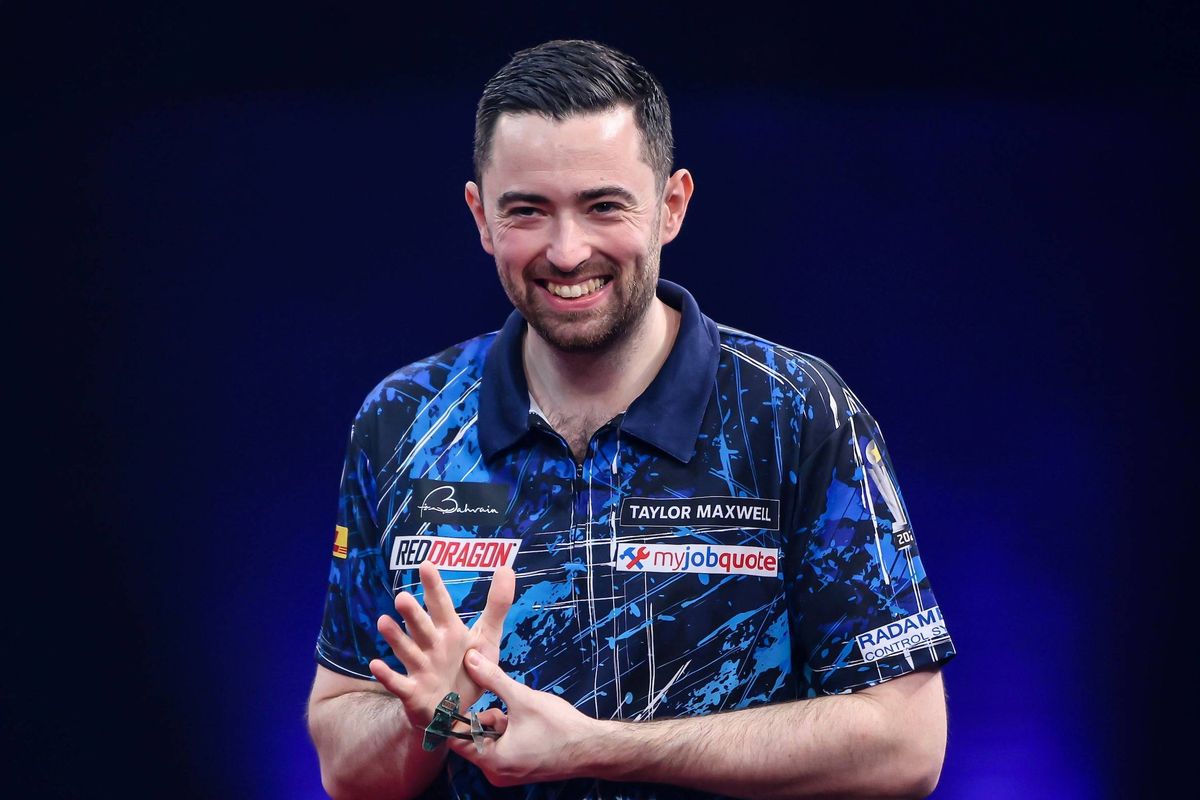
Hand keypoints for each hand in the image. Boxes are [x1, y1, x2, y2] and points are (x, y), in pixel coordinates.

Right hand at [369, 562, 514, 729]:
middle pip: (421, 626)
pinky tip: (375, 665)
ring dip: (396, 638)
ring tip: (383, 621)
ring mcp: (420, 667)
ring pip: (407, 650)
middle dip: (413, 613)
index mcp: (449, 630)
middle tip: (402, 597)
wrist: (453, 711)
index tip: (426, 564)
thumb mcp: (487, 637)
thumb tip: (506, 568)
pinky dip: (387, 675)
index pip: (441, 604)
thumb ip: (497, 605)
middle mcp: (431, 645)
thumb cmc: (469, 667)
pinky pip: (398, 683)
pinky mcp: (413, 692)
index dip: (434, 586)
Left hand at [447, 649, 604, 785]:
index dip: (456, 717)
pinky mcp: (519, 770)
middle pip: (473, 740)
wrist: (591, 748)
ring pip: (489, 742)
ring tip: (522, 716)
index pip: (455, 741)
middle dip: (486, 719)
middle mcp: (496, 773)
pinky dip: (509, 734)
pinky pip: (502, 749)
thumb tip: (470, 658)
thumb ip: (492, 678)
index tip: (463, 698)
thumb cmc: (559, 727)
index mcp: (492, 761)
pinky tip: (528, 725)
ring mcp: (508, 774)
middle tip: (506, 707)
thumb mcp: (522, 698)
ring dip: (499, 725)